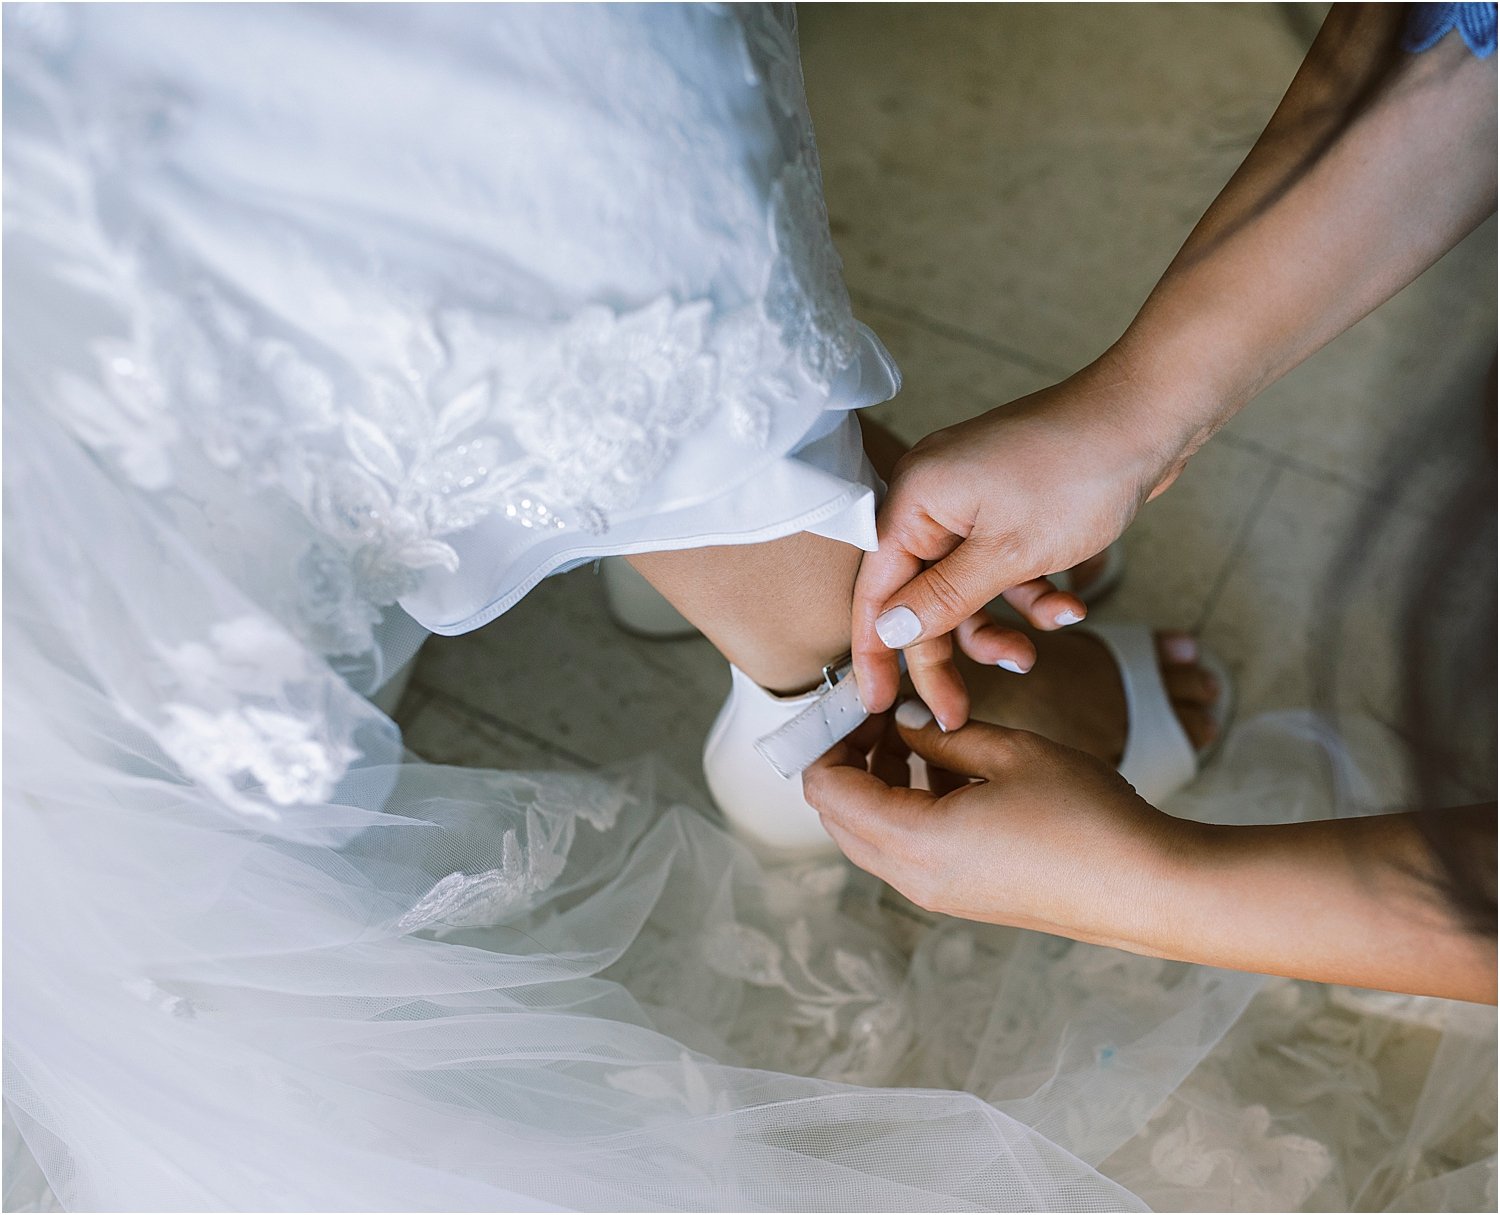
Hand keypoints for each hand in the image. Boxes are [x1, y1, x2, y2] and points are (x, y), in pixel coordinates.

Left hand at [802, 701, 1186, 946]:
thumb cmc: (1085, 816)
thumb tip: (906, 723)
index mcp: (913, 841)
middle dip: (850, 758)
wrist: (1149, 890)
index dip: (830, 737)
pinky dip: (911, 806)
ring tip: (921, 732)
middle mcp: (913, 878)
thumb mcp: (1009, 753)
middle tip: (883, 712)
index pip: (827, 788)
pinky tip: (954, 768)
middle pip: (840, 815)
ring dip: (882, 781)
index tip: (859, 699)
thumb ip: (943, 735)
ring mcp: (938, 894)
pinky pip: (910, 849)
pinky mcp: (965, 897)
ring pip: (873, 833)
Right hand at [852, 360, 1189, 729]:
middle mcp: (933, 499)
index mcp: (915, 499)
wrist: (1149, 415)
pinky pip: (999, 569)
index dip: (873, 653)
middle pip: (918, 596)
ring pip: (962, 590)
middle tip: (955, 712)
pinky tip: (1069, 607)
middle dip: (943, 654)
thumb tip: (886, 633)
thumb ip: (941, 600)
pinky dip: (1029, 595)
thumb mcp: (1008, 555)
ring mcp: (971, 503)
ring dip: (997, 627)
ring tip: (1032, 656)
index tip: (875, 707)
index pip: (875, 589)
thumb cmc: (1078, 471)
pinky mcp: (1007, 508)